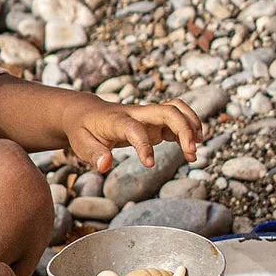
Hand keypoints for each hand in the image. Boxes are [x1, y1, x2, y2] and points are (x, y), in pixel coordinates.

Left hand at [59, 95, 203, 172]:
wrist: (87, 111)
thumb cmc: (84, 130)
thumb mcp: (81, 144)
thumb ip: (93, 154)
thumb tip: (105, 165)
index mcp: (117, 119)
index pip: (134, 128)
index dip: (143, 145)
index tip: (149, 165)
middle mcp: (136, 113)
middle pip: (167, 111)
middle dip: (184, 128)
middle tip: (191, 154)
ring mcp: (147, 115)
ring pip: (176, 110)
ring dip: (191, 126)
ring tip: (195, 152)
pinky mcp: (154, 121)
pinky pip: (177, 119)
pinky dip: (188, 130)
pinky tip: (190, 151)